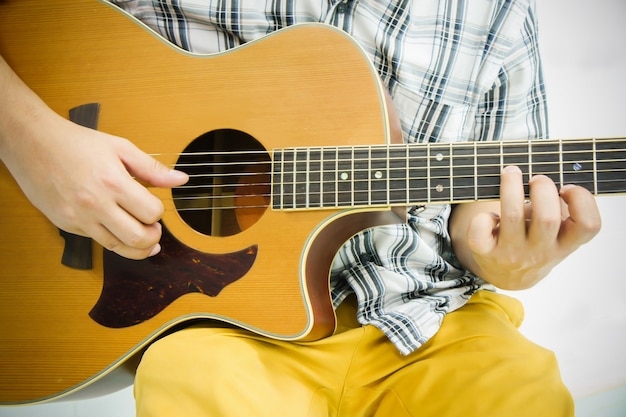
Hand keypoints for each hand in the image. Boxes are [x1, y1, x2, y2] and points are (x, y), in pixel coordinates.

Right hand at [3, 113, 187, 259]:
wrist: (32, 143)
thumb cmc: (76, 143)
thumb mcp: (120, 147)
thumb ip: (152, 168)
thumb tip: (180, 180)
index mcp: (113, 182)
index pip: (151, 213)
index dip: (159, 213)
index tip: (155, 207)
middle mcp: (96, 204)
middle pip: (137, 238)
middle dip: (153, 238)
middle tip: (154, 230)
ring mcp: (79, 218)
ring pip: (117, 248)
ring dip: (137, 248)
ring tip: (144, 239)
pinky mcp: (67, 225)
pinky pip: (97, 241)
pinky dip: (112, 240)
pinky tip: (117, 230)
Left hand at [450, 165, 600, 289]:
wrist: (507, 276)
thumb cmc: (534, 243)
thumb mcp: (556, 235)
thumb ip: (560, 212)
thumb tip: (548, 179)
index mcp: (564, 245)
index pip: (588, 225)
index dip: (582, 200)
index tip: (566, 188)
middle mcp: (540, 252)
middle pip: (547, 218)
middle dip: (542, 189)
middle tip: (536, 179)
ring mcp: (511, 253)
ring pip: (512, 215)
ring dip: (511, 187)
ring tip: (511, 173)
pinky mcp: (485, 251)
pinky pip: (481, 228)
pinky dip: (482, 215)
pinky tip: (489, 214)